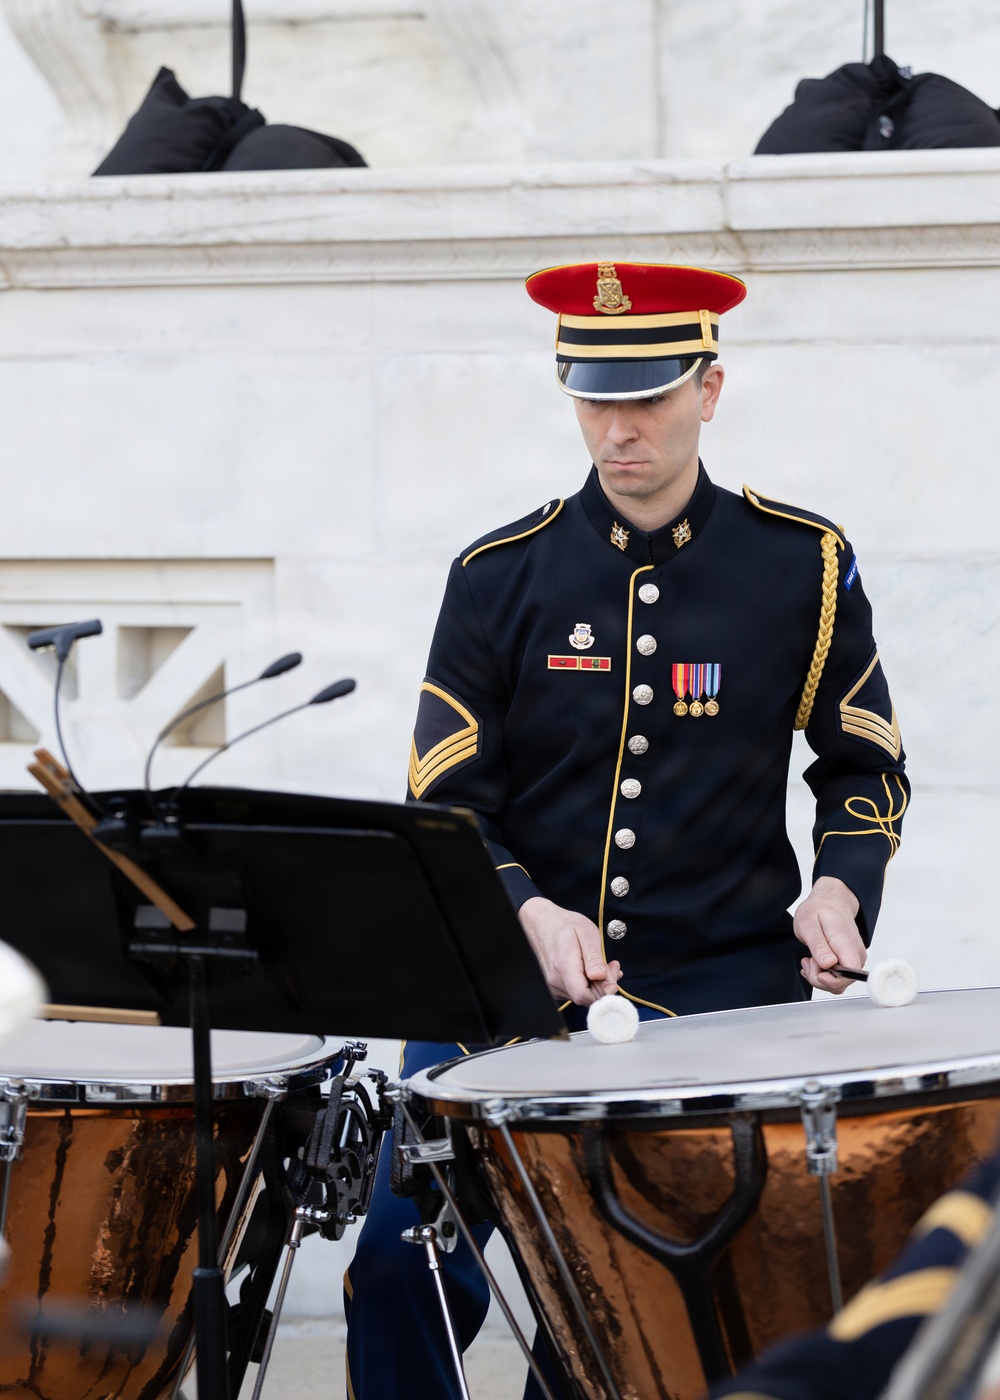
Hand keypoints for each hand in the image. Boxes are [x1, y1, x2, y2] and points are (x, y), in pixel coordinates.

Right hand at [518, 897, 621, 1004]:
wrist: (542, 922)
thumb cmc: (564, 925)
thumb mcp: (586, 933)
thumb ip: (594, 957)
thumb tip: (600, 977)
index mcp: (564, 966)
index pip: (583, 996)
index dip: (603, 993)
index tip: (613, 978)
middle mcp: (555, 980)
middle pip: (586, 998)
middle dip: (604, 986)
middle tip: (613, 966)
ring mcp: (552, 985)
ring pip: (582, 996)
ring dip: (597, 984)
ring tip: (603, 964)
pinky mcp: (554, 986)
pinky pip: (575, 992)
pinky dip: (587, 983)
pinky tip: (591, 969)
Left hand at [793, 876, 865, 993]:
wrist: (831, 902)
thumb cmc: (819, 910)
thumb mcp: (809, 924)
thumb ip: (818, 945)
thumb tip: (828, 964)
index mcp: (846, 942)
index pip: (850, 973)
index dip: (832, 980)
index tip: (817, 970)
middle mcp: (856, 953)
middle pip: (842, 982)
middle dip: (819, 978)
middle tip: (808, 960)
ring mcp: (855, 959)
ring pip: (838, 983)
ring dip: (819, 975)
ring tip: (809, 959)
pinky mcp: (850, 962)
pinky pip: (837, 978)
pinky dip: (822, 974)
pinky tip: (814, 962)